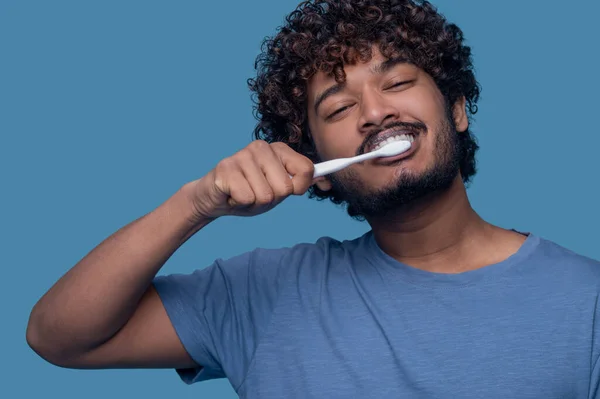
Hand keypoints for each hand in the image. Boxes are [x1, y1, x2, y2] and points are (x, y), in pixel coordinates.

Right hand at [185, 140, 315, 219]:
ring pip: (266, 195)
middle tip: (256, 192)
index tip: (287, 190)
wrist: (214, 198)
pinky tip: (232, 195)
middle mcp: (261, 147)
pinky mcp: (225, 168)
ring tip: (243, 193)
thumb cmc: (250, 192)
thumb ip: (301, 182)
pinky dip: (239, 204)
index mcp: (278, 149)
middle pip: (285, 187)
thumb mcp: (279, 189)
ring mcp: (242, 155)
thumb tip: (327, 181)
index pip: (306, 169)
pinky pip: (247, 198)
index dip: (299, 187)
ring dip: (254, 202)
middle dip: (272, 198)